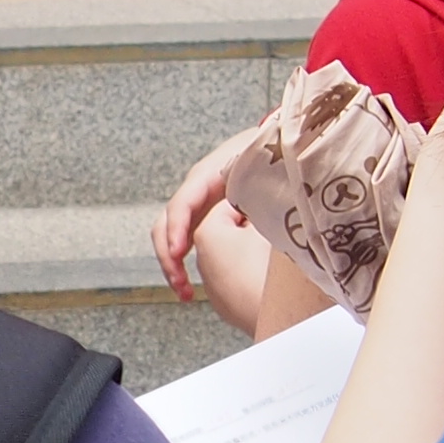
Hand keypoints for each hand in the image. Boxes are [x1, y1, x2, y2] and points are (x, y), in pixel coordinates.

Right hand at [154, 123, 264, 295]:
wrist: (276, 150)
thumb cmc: (271, 157)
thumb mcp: (265, 170)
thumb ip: (257, 187)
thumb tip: (250, 214)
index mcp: (208, 175)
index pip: (183, 202)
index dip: (177, 228)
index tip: (178, 252)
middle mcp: (196, 190)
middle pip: (167, 222)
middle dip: (168, 254)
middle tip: (181, 282)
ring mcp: (197, 205)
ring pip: (170, 235)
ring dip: (172, 264)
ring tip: (185, 291)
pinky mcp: (203, 219)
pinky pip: (184, 242)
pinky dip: (183, 264)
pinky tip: (190, 285)